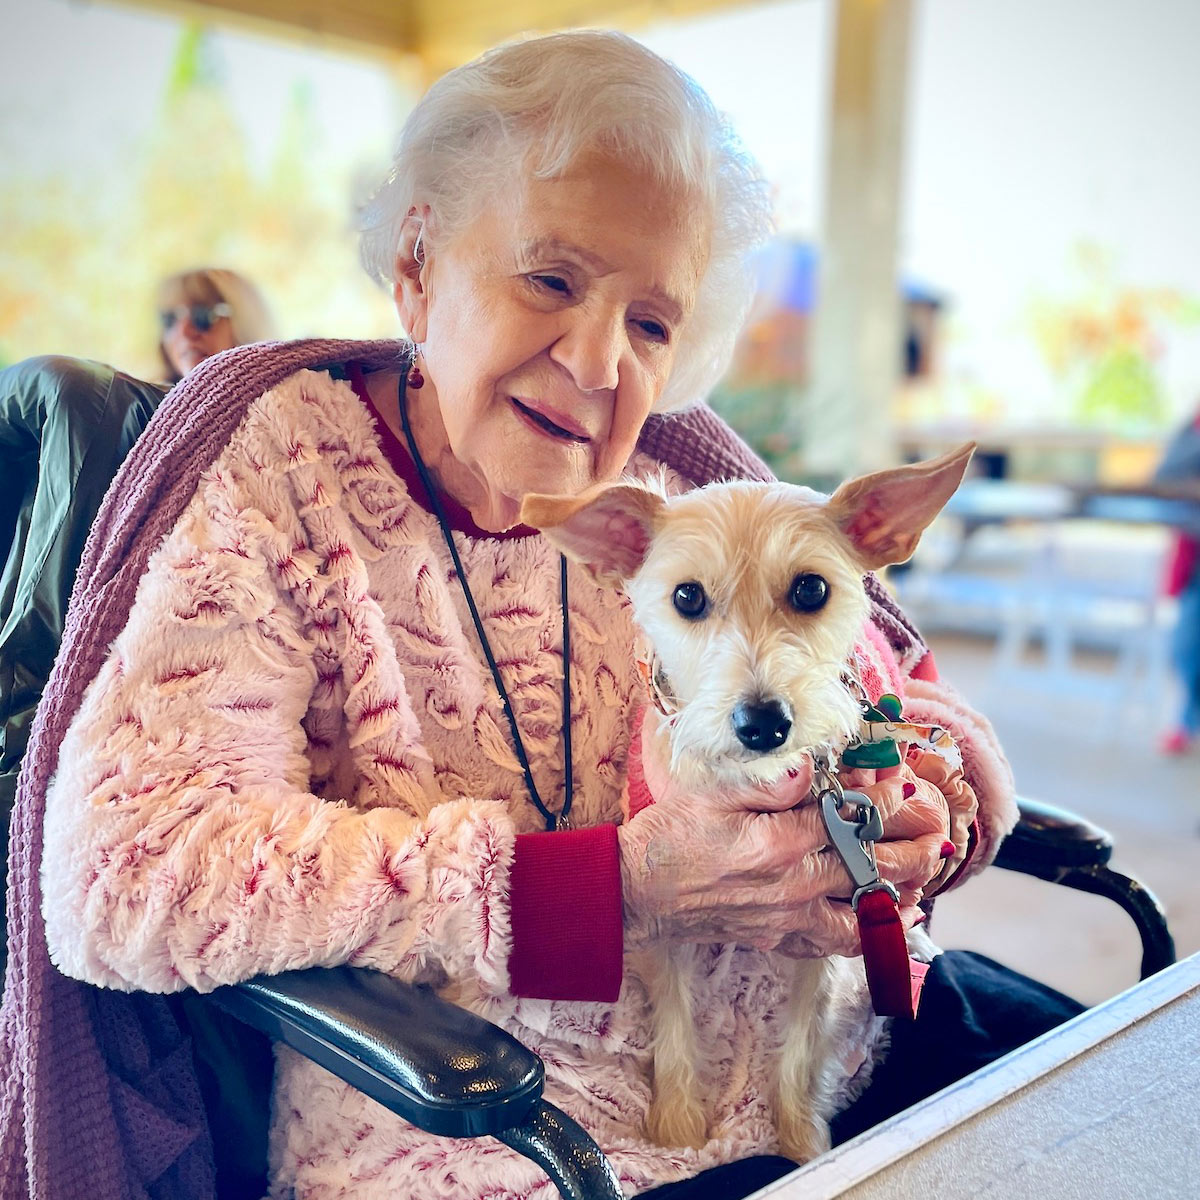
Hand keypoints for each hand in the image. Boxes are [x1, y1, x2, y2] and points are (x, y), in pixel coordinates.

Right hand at [619, 712, 954, 959]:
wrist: (638, 890)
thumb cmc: (671, 836)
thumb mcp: (713, 792)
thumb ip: (768, 782)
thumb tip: (812, 768)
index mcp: (778, 844)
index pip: (849, 824)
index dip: (883, 806)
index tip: (905, 793)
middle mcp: (791, 887)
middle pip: (869, 874)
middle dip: (911, 856)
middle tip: (936, 841)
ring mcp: (786, 919)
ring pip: (860, 920)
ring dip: (897, 904)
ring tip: (921, 887)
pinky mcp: (776, 939)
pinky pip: (830, 945)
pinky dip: (861, 937)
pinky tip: (876, 925)